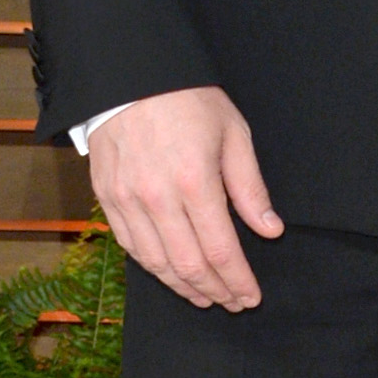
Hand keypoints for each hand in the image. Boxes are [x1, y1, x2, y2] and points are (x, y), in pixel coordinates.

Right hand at [87, 85, 283, 308]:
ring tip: (205, 297)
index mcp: (195, 181)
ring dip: (183, 287)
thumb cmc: (188, 99)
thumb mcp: (233, 134)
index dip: (238, 281)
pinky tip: (170, 273)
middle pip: (188, 265)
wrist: (129, 74)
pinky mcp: (106, 197)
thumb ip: (250, 188)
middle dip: (215, 291)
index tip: (251, 296)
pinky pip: (130, 246)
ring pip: (156, 263)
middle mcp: (157, 198)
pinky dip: (152, 267)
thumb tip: (270, 230)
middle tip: (233, 303)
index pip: (221, 250)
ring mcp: (127, 200)